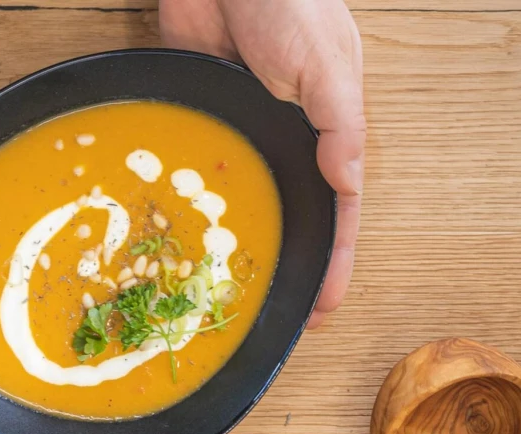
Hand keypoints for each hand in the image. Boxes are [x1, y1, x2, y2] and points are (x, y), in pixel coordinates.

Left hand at [159, 0, 364, 323]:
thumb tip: (348, 184)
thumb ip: (339, 123)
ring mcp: (242, 129)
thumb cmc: (289, 0)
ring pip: (243, 199)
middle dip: (285, 264)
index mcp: (327, 125)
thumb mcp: (326, 63)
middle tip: (271, 315)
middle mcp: (286, 135)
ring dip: (233, 243)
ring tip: (221, 294)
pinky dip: (188, 204)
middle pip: (290, 213)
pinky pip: (195, 169)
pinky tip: (172, 240)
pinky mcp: (200, 115)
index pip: (337, 207)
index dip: (334, 258)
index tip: (324, 305)